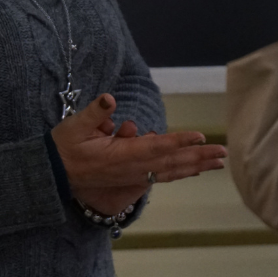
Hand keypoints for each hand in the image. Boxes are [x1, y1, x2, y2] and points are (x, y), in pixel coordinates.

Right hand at [51, 93, 226, 214]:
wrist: (54, 174)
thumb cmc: (64, 147)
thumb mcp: (74, 126)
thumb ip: (94, 113)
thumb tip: (110, 98)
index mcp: (121, 155)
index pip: (156, 147)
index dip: (178, 142)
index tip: (199, 137)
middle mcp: (131, 168)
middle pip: (171, 163)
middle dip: (198, 157)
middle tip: (223, 153)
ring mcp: (133, 176)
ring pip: (170, 172)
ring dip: (195, 166)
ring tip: (216, 163)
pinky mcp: (132, 178)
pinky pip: (162, 176)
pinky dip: (180, 172)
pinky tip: (192, 170)